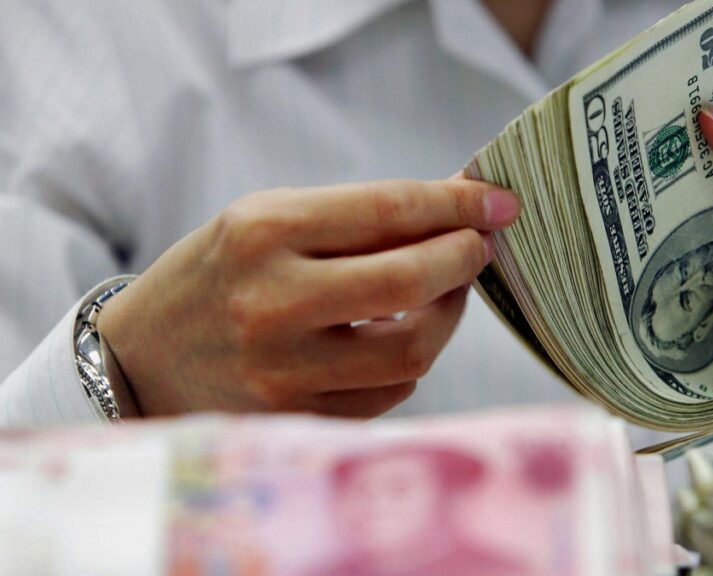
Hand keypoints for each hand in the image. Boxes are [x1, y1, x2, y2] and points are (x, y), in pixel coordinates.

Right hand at [97, 179, 519, 417]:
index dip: (458, 204)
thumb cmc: (217, 276)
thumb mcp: (269, 221)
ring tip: (444, 290)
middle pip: (410, 282)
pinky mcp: (295, 419)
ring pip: (412, 350)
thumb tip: (459, 206)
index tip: (500, 202)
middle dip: (463, 260)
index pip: (389, 210)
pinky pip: (389, 392)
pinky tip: (401, 334)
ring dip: (447, 315)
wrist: (139, 360)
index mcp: (264, 233)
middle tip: (478, 247)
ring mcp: (283, 371)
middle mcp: (272, 303)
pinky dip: (410, 359)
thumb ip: (358, 215)